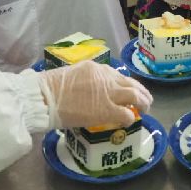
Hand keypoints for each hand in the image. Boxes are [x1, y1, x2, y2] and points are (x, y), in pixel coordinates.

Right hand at [38, 60, 152, 127]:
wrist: (44, 97)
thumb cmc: (51, 89)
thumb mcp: (73, 76)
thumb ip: (87, 81)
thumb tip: (93, 93)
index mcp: (96, 68)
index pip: (118, 75)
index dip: (126, 84)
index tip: (128, 91)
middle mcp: (106, 77)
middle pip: (131, 83)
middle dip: (141, 92)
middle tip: (145, 101)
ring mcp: (108, 93)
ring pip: (135, 95)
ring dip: (143, 103)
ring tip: (145, 110)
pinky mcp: (106, 110)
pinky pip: (126, 113)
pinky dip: (130, 117)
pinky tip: (129, 121)